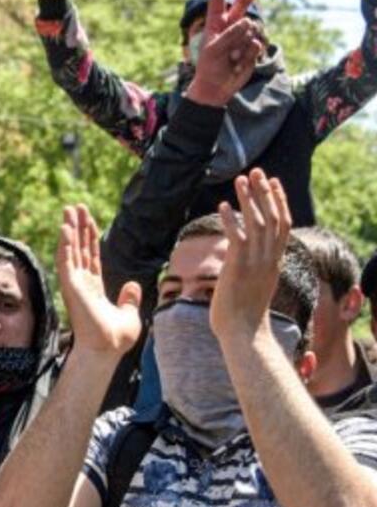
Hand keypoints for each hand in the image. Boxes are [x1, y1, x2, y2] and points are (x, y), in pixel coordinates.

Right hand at [57, 205, 141, 355]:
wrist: (106, 349)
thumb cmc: (116, 339)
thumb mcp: (130, 314)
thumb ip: (130, 299)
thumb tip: (133, 284)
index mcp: (94, 288)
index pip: (90, 257)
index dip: (89, 238)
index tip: (88, 221)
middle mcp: (81, 284)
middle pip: (78, 249)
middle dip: (77, 227)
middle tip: (74, 207)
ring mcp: (74, 284)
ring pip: (70, 250)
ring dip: (69, 229)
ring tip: (68, 209)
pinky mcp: (70, 286)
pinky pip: (66, 260)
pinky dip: (65, 243)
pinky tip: (66, 227)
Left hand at [186, 0, 265, 105]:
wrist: (217, 88)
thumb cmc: (209, 68)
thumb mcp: (213, 50)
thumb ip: (229, 34)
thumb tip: (248, 22)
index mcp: (215, 23)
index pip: (218, 1)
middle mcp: (230, 26)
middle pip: (244, 3)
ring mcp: (243, 36)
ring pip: (251, 29)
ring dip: (241, 46)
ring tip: (230, 58)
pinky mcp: (253, 47)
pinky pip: (256, 44)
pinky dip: (247, 55)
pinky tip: (238, 64)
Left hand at [210, 169, 290, 339]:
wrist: (243, 334)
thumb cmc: (243, 315)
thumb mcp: (254, 286)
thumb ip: (253, 269)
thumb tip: (242, 260)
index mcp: (274, 262)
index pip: (283, 225)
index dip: (279, 202)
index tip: (273, 182)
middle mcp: (268, 259)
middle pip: (273, 218)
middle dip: (265, 192)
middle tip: (256, 171)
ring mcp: (255, 263)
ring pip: (257, 223)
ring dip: (249, 199)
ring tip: (240, 179)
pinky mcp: (238, 268)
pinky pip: (237, 238)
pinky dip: (232, 220)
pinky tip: (223, 205)